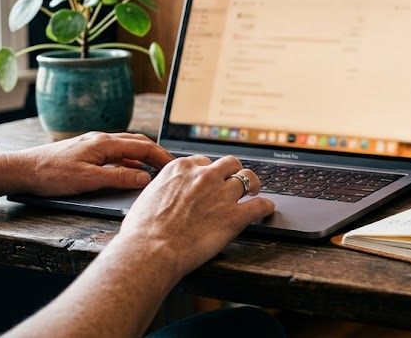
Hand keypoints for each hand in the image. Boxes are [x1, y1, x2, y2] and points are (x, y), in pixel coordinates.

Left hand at [0, 132, 174, 196]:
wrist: (23, 170)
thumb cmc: (51, 174)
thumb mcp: (88, 180)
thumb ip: (118, 178)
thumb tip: (145, 178)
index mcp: (104, 143)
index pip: (142, 147)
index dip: (161, 157)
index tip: (175, 167)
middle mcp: (101, 139)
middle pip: (138, 143)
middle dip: (157, 154)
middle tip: (171, 167)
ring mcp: (93, 144)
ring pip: (127, 146)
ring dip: (144, 156)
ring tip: (156, 169)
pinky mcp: (86, 152)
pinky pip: (116, 153)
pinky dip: (130, 160)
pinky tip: (131, 171)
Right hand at [117, 155, 274, 279]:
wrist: (151, 249)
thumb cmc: (142, 230)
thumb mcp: (148, 196)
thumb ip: (165, 189)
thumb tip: (166, 195)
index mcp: (182, 169)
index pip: (204, 162)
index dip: (209, 172)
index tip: (211, 180)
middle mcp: (205, 176)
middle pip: (230, 164)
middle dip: (234, 171)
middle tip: (236, 180)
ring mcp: (222, 194)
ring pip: (248, 178)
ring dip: (253, 184)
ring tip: (256, 190)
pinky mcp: (235, 216)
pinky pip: (259, 205)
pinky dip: (266, 206)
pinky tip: (267, 208)